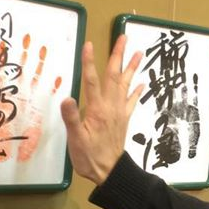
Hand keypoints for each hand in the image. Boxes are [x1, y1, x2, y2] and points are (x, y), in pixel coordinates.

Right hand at [60, 36, 142, 184]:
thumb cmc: (89, 156)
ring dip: (131, 68)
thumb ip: (72, 118)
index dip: (89, 63)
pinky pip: (131, 101)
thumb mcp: (76, 139)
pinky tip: (141, 82)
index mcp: (97, 110)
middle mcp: (111, 107)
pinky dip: (136, 91)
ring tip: (138, 52)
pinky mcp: (124, 119)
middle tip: (123, 37)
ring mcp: (119, 112)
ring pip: (125, 85)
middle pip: (114, 76)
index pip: (92, 81)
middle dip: (117, 56)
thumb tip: (67, 97)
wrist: (110, 171)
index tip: (89, 44)